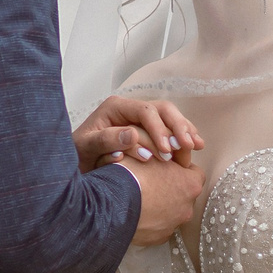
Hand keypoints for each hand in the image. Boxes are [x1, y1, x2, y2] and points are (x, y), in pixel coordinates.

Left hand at [74, 96, 203, 172]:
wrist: (76, 164)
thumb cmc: (78, 155)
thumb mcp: (85, 148)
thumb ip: (106, 140)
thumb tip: (132, 135)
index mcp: (115, 108)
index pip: (144, 111)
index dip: (158, 129)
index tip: (166, 150)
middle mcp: (130, 109)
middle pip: (162, 109)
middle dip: (177, 127)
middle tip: (187, 147)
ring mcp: (141, 119)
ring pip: (170, 117)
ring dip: (185, 131)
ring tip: (196, 147)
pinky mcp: (148, 131)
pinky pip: (170, 128)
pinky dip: (183, 137)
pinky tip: (193, 147)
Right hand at [124, 154, 203, 245]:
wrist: (110, 206)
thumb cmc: (130, 175)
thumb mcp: (146, 150)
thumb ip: (161, 151)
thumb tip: (162, 150)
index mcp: (191, 183)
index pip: (194, 172)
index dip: (179, 166)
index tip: (164, 164)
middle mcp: (188, 207)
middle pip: (183, 194)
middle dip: (171, 187)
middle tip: (150, 180)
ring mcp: (174, 225)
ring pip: (171, 211)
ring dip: (161, 205)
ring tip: (140, 197)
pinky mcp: (160, 238)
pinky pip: (159, 226)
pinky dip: (151, 220)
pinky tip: (137, 212)